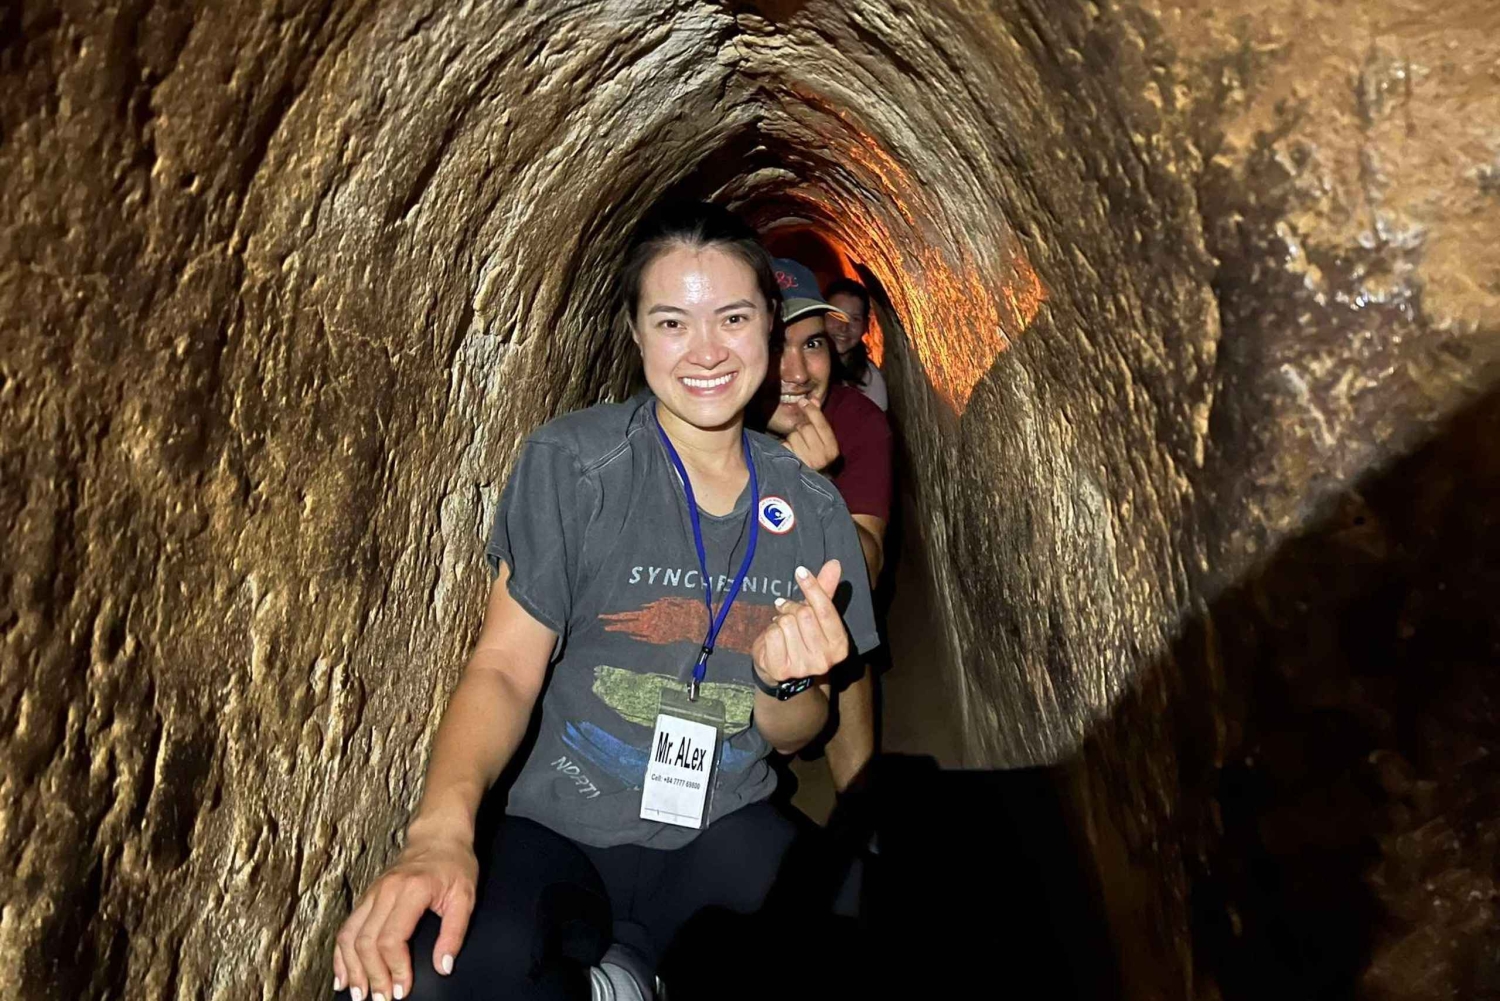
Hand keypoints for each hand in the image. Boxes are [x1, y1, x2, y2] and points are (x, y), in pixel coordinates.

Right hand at [334, 830, 478, 999]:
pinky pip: (346, 928)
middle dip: (372, 975)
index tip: (403, 989)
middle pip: (366, 941)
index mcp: (411, 890)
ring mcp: (372, 893)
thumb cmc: (454, 865)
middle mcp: (385, 891)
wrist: (437, 836)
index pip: (392, 937)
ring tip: (358, 994)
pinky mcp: (366, 897)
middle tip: (381, 999)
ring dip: (352, 969)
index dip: (395, 968)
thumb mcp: (465, 897)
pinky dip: (341, 954)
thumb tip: (444, 967)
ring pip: (350, 935)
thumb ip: (454, 933)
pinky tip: (343, 975)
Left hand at [751, 560, 848, 687]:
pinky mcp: (781, 669)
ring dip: (779, 620)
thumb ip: (825, 590)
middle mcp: (825, 660)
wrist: (780, 667)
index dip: (812, 587)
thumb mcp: (815, 614)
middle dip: (791, 607)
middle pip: (803, 614)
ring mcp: (803, 667)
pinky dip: (769, 632)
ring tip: (781, 628)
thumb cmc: (801, 636)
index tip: (800, 571)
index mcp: (839, 645)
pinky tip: (774, 640)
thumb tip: (834, 564)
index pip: (825, 610)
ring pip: (786, 623)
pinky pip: (772, 635)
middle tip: (786, 609)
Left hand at [780, 396, 839, 471]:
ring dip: (792, 438)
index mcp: (832, 450)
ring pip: (793, 436)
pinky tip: (789, 453)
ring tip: (797, 448)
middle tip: (803, 437)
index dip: (812, 410)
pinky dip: (785, 446)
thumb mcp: (823, 440)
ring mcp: (806, 462)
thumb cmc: (816, 458)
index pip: (821, 424)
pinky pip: (784, 445)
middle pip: (805, 428)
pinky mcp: (792, 465)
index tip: (803, 401)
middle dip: (801, 429)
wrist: (810, 487)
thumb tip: (813, 400)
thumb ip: (819, 420)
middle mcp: (821, 457)